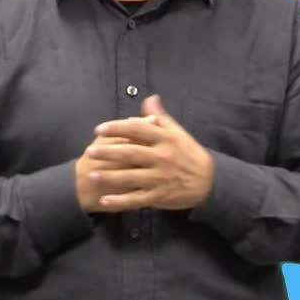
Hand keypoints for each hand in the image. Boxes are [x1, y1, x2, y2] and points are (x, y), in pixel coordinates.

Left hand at [84, 95, 213, 211]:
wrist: (209, 180)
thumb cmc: (189, 153)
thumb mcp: (177, 132)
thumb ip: (160, 117)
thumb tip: (149, 98)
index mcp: (165, 139)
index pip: (137, 130)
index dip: (117, 128)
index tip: (99, 129)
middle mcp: (162, 157)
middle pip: (131, 153)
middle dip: (109, 152)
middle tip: (89, 151)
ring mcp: (160, 178)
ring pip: (131, 177)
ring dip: (110, 177)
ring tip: (92, 175)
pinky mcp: (160, 196)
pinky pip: (137, 199)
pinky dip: (121, 201)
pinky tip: (105, 201)